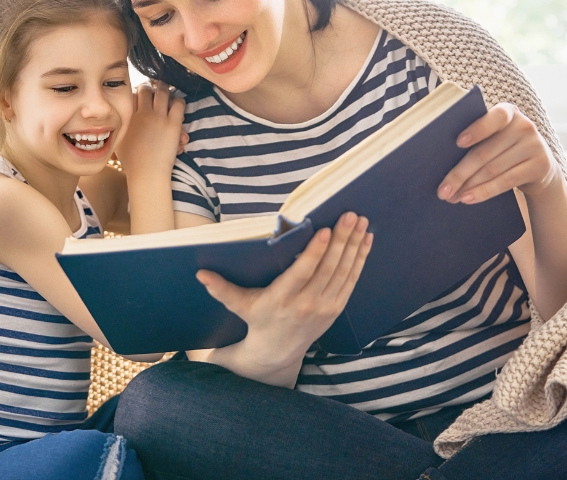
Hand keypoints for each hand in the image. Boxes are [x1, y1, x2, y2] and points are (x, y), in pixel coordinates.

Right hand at [116, 80, 185, 181]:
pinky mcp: (173, 124)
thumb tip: (118, 119)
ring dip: (165, 90)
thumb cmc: (131, 161)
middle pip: (147, 89)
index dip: (137, 91)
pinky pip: (179, 103)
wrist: (146, 173)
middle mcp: (143, 113)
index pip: (131, 93)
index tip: (140, 92)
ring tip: (167, 92)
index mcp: (128, 116)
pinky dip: (178, 100)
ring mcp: (159, 117)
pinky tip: (177, 104)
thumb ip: (119, 126)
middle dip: (151, 87)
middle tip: (155, 88)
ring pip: (164, 92)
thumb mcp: (118, 141)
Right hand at [197, 213, 372, 369]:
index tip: (324, 230)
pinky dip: (360, 259)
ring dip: (354, 245)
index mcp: (282, 299)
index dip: (315, 252)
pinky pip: (351, 280)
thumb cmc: (257, 319)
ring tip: (361, 221)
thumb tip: (200, 274)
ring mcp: (325, 307)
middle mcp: (307, 304)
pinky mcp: (337, 308)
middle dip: (341, 240)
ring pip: (343, 272)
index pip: (302, 273)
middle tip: (350, 215)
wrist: (279, 350)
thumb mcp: (239, 305)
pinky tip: (366, 240)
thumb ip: (221, 289)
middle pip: (328, 268)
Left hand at [436, 102, 562, 203]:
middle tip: (442, 190)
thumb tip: (441, 161)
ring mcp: (534, 145)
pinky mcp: (540, 166)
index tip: (458, 142)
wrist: (540, 167)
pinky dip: (484, 192)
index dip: (477, 130)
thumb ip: (477, 140)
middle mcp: (523, 125)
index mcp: (508, 112)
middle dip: (460, 174)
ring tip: (451, 197)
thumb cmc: (505, 149)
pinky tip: (468, 198)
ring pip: (492, 169)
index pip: (494, 117)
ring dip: (468, 186)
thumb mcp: (495, 138)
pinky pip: (505, 181)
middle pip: (484, 152)